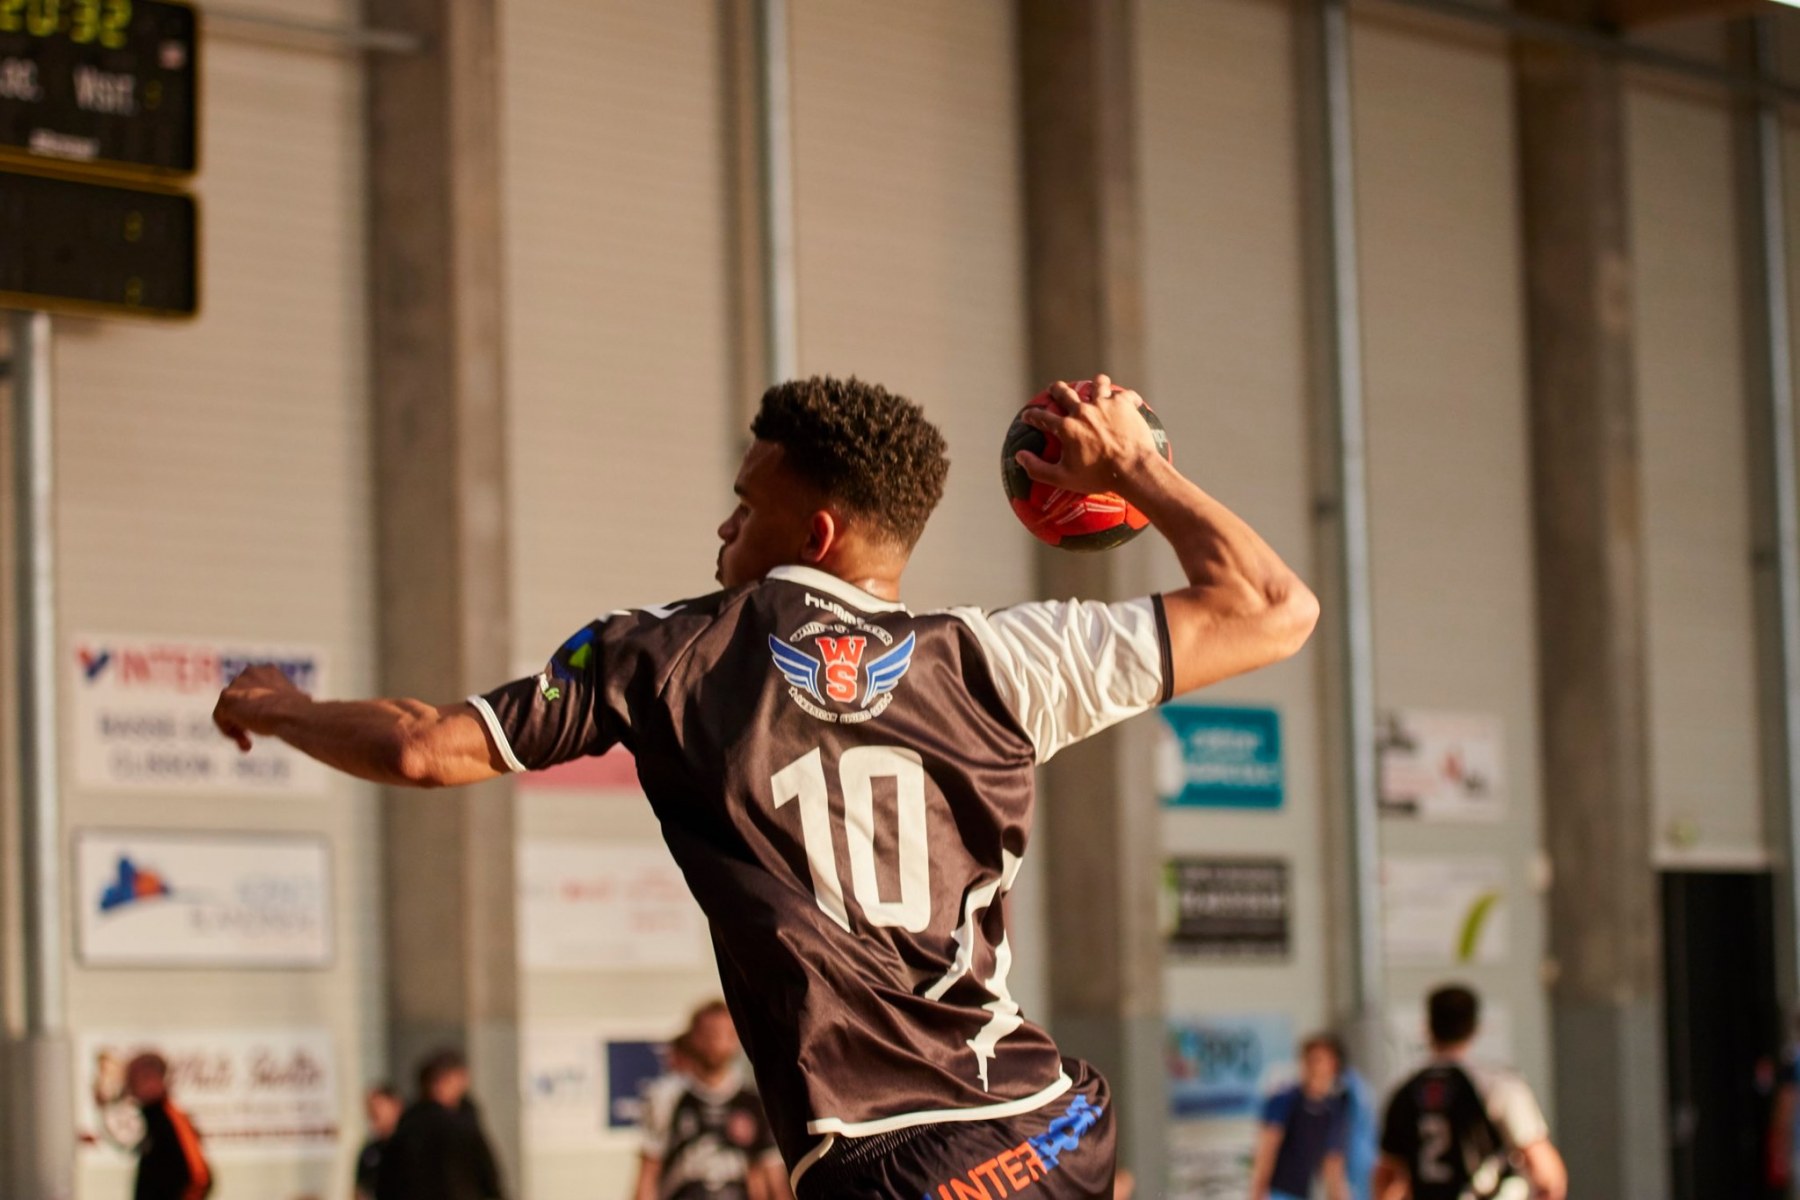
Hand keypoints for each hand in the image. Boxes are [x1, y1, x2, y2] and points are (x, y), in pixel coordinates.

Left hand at [213, 664, 306, 751]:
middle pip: (240, 699)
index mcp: (268, 672)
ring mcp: (237, 685)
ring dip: (237, 728)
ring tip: (248, 743)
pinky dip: (229, 731)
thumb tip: (304, 700)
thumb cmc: (299, 710)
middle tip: (252, 737)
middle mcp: (250, 673)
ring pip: (229, 709)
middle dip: (245, 719)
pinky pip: (220, 717)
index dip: (259, 709)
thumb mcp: (299, 700)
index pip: (255, 690)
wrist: (290, 713)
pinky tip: (244, 742)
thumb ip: (290, 699)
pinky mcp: (227, 698)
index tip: (267, 724)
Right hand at [1013, 374, 1162, 495]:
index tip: (1027, 415)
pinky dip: (1125, 397)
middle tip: (1054, 389)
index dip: (1031, 415)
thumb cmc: (1098, 477)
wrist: (1133, 469)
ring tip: (1096, 384)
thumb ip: (1037, 468)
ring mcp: (1105, 404)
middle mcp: (1083, 411)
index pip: (1042, 417)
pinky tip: (1128, 400)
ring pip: (1097, 384)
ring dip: (1095, 384)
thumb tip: (1019, 456)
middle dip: (1056, 389)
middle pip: (1064, 392)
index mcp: (1066, 427)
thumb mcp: (1063, 478)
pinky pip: (1125, 394)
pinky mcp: (1124, 404)